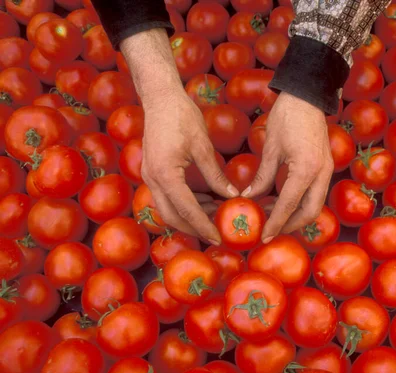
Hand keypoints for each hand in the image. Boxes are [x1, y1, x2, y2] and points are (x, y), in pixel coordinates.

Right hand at [141, 90, 237, 243]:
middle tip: (216, 234)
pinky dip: (185, 203)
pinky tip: (206, 200)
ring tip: (216, 214)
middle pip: (171, 216)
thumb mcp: (203, 146)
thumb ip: (216, 175)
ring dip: (190, 215)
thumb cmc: (181, 116)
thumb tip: (232, 196)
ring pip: (167, 208)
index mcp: (165, 174)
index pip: (187, 210)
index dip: (204, 226)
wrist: (159, 97)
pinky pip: (167, 196)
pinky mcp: (152, 171)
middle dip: (194, 228)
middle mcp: (152, 179)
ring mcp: (149, 176)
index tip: (219, 238)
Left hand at [243, 92, 333, 242]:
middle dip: (291, 226)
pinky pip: (316, 193)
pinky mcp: (326, 166)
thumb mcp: (271, 148)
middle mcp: (321, 174)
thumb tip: (249, 197)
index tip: (264, 236)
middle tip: (271, 232)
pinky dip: (301, 203)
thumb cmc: (287, 116)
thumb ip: (262, 176)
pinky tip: (283, 202)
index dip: (275, 223)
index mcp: (306, 170)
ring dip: (296, 216)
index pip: (289, 205)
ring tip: (274, 219)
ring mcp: (327, 170)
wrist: (307, 95)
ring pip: (315, 205)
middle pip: (310, 213)